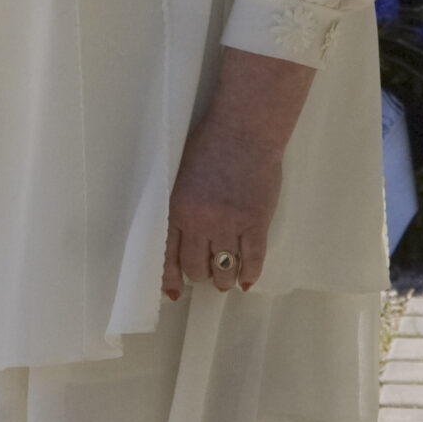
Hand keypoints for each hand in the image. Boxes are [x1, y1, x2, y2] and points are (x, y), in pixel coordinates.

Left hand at [162, 48, 314, 298]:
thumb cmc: (208, 145)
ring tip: (225, 279)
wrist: (245, 129)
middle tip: (204, 275)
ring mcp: (229, 224)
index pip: (167, 255)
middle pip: (195, 268)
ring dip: (223, 279)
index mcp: (176, 208)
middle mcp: (199, 221)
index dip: (170, 279)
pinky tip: (247, 280)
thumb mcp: (179, 174)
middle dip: (199, 276)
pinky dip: (250, 275)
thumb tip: (176, 237)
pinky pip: (252, 261)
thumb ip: (176, 206)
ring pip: (223, 270)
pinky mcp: (256, 223)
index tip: (173, 292)